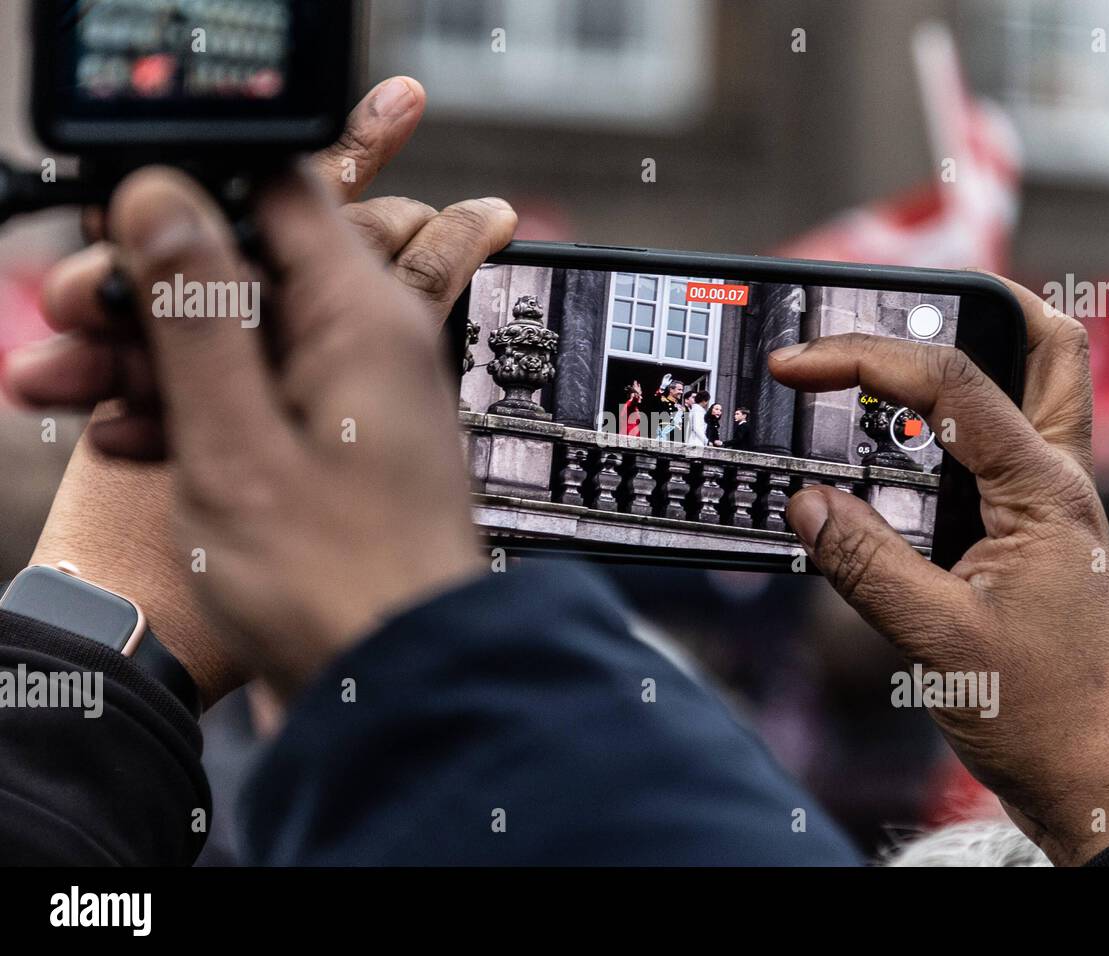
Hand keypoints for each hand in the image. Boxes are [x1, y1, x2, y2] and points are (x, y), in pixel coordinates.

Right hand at [5, 77, 464, 705]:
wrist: (388, 688)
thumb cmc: (337, 584)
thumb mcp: (236, 442)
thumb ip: (198, 315)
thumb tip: (166, 198)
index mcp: (363, 317)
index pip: (283, 190)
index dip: (188, 193)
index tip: (114, 224)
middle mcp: (362, 344)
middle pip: (242, 266)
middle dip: (145, 286)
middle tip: (63, 316)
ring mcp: (343, 397)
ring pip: (231, 336)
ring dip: (143, 356)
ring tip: (53, 383)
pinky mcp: (322, 447)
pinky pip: (246, 397)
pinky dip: (181, 409)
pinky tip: (118, 438)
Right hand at [770, 279, 1108, 865]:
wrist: (1098, 776)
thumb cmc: (1041, 712)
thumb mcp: (937, 636)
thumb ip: (863, 560)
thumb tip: (803, 500)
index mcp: (1045, 490)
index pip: (953, 384)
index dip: (864, 359)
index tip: (796, 364)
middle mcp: (1060, 481)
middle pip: (1046, 349)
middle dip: (980, 304)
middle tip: (901, 299)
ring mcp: (1054, 505)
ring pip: (1034, 393)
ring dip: (973, 360)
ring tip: (888, 363)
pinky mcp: (1035, 534)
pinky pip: (1000, 451)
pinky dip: (954, 428)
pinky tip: (901, 451)